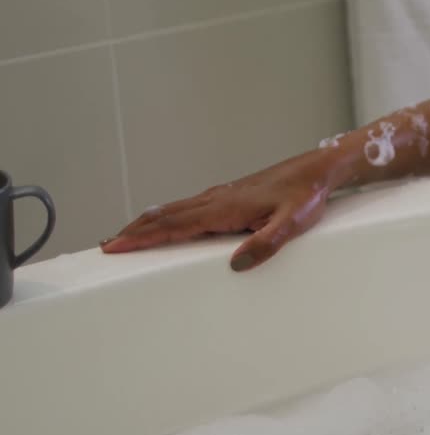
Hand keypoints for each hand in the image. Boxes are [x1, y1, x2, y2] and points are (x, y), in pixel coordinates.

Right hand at [99, 152, 334, 271]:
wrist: (316, 170)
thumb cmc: (305, 196)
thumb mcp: (292, 223)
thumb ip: (266, 243)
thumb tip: (236, 264)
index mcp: (225, 208)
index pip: (175, 225)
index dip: (144, 237)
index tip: (117, 246)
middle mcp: (217, 200)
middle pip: (166, 216)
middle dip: (135, 230)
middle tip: (108, 245)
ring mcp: (222, 196)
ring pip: (176, 210)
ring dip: (148, 222)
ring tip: (127, 234)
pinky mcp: (230, 196)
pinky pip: (190, 207)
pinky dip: (169, 215)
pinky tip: (167, 220)